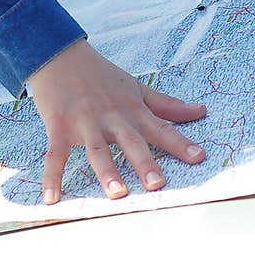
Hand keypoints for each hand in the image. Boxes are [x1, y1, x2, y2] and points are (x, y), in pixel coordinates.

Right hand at [28, 39, 206, 203]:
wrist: (59, 54)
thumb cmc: (100, 75)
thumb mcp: (136, 87)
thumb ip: (167, 104)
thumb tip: (201, 111)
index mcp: (133, 110)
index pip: (161, 128)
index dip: (180, 143)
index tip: (199, 157)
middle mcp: (112, 117)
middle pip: (131, 142)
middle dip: (145, 162)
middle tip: (157, 185)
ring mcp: (85, 122)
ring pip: (98, 150)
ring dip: (107, 171)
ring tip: (117, 193)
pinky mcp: (59, 127)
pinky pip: (55, 155)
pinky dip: (52, 177)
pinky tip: (52, 200)